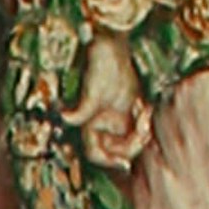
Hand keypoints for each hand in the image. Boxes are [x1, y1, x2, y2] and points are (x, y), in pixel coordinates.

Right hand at [74, 27, 148, 167]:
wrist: (112, 44)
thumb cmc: (100, 64)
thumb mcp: (92, 89)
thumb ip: (81, 109)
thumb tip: (65, 118)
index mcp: (89, 123)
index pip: (95, 154)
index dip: (108, 162)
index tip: (125, 164)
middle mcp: (101, 124)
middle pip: (117, 150)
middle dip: (132, 143)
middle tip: (143, 127)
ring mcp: (115, 117)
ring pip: (130, 139)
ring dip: (140, 130)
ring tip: (144, 110)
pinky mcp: (128, 108)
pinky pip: (137, 125)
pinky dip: (143, 120)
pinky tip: (144, 106)